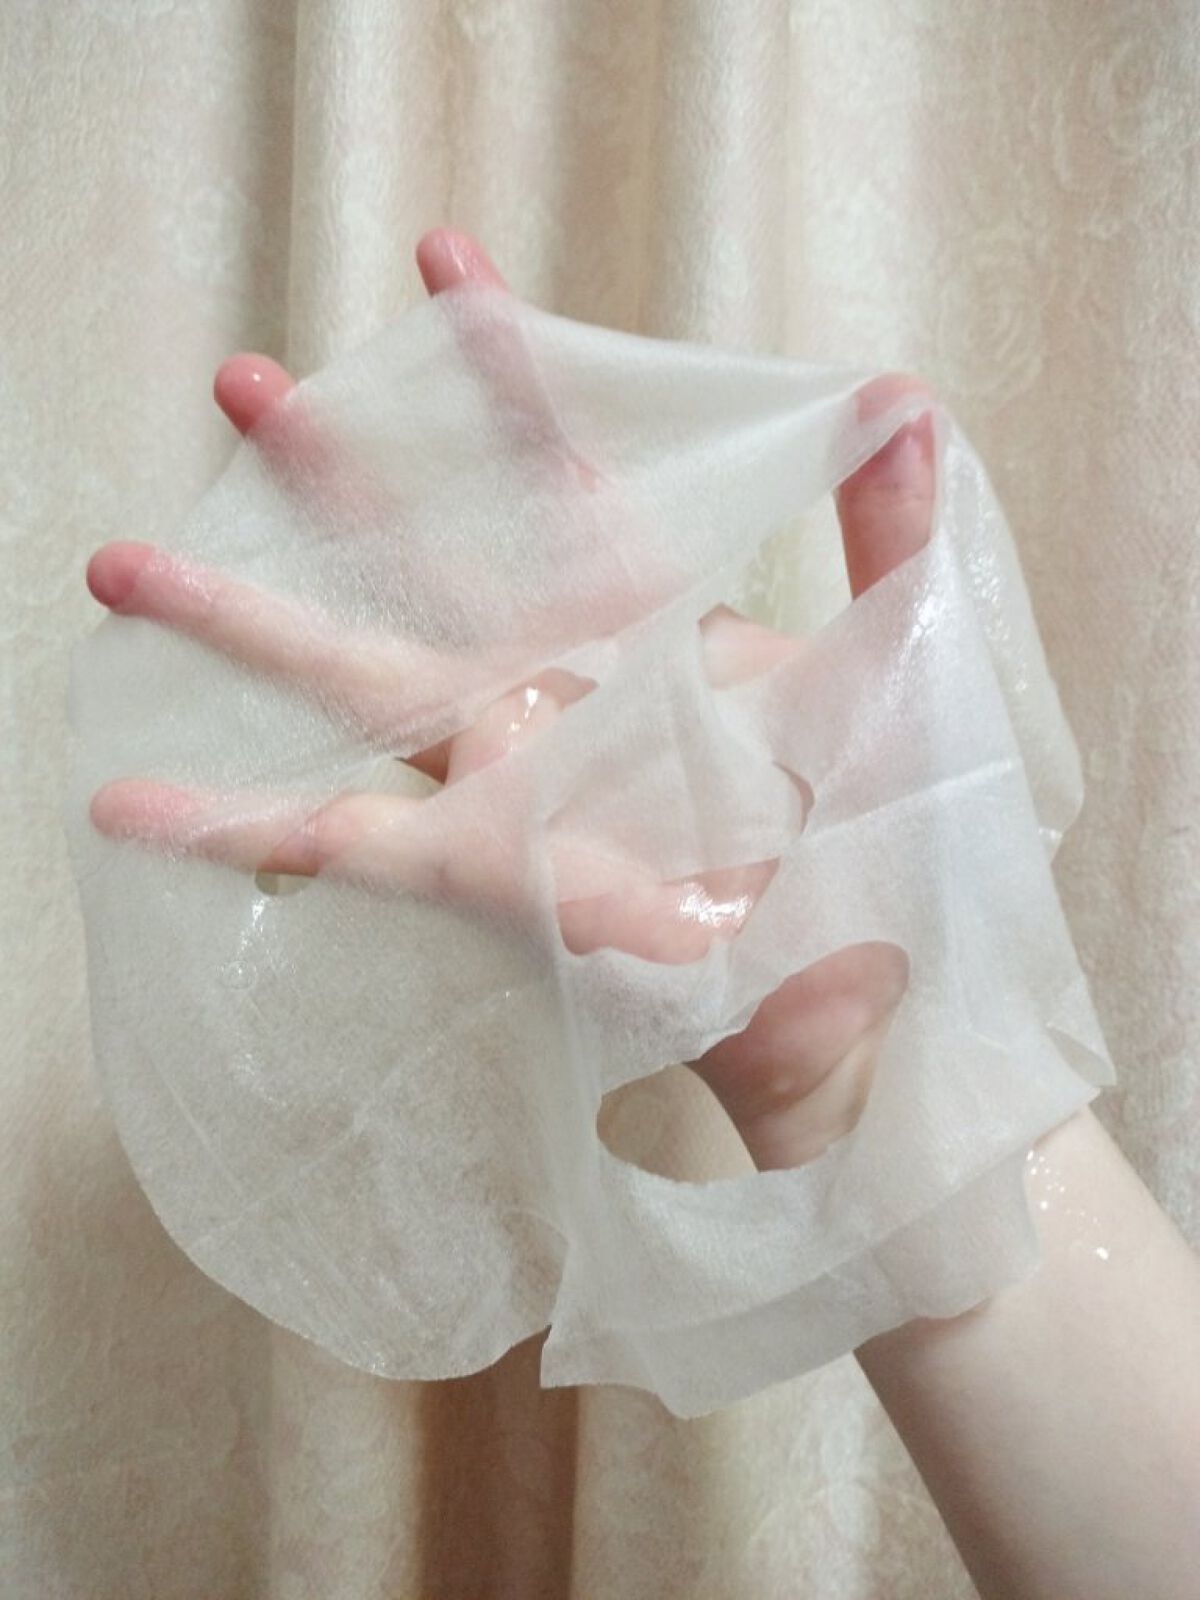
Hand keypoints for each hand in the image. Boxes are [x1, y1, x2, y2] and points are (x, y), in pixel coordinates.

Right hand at [85, 227, 935, 1171]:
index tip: (440, 259)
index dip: (499, 372)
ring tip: (121, 560)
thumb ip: (885, 539)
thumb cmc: (880, 829)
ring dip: (237, 619)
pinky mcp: (481, 870)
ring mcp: (504, 774)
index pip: (556, 471)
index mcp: (641, 624)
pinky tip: (129, 804)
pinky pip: (340, 845)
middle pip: (414, 559)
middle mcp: (552, 687)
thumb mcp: (894, 667)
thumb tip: (900, 394)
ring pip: (349, 681)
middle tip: (235, 379)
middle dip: (325, 468)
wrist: (855, 982)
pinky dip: (233, 826)